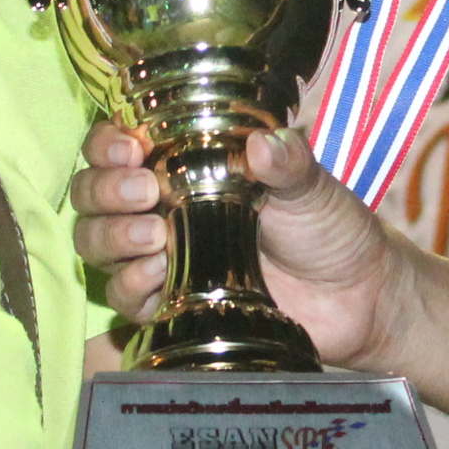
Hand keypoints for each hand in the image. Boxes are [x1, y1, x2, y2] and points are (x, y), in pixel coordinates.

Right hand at [70, 124, 406, 366]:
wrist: (357, 297)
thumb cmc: (328, 227)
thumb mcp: (311, 185)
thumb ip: (287, 163)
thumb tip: (261, 145)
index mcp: (185, 164)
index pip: (118, 145)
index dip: (108, 143)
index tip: (129, 148)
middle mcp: (160, 207)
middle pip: (92, 194)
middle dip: (105, 189)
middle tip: (144, 191)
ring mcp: (160, 257)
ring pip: (96, 243)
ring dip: (112, 236)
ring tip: (154, 237)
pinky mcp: (168, 305)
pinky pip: (124, 298)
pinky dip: (130, 285)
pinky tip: (158, 275)